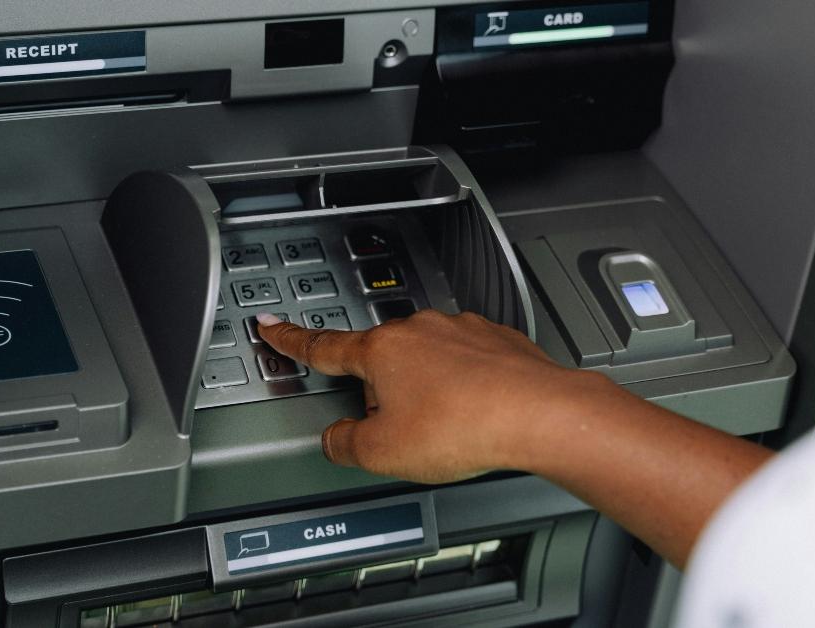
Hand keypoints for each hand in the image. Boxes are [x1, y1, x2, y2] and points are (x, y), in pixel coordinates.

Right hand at [256, 309, 615, 482]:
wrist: (540, 415)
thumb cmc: (466, 426)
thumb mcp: (383, 453)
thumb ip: (346, 444)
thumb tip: (338, 438)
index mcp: (382, 350)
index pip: (324, 346)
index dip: (292, 341)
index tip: (274, 327)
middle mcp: (421, 329)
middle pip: (383, 361)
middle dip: (384, 393)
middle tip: (402, 429)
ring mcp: (463, 330)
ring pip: (429, 362)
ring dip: (429, 391)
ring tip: (450, 428)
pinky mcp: (498, 341)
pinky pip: (469, 365)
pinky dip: (467, 388)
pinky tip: (477, 415)